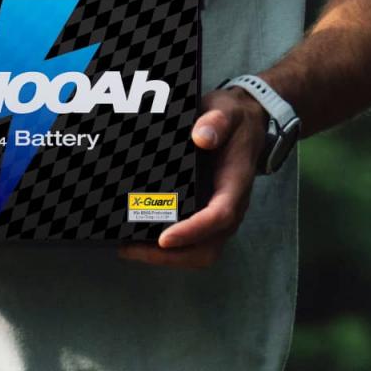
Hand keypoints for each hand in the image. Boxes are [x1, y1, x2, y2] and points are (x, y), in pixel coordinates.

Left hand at [118, 85, 267, 269]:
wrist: (242, 124)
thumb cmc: (233, 121)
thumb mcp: (227, 112)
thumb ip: (217, 122)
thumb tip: (201, 137)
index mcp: (235, 185)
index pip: (219, 216)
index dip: (192, 231)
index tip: (164, 238)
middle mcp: (229, 207)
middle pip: (207, 248)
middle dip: (171, 257)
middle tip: (131, 249)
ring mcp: (216, 214)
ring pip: (198, 252)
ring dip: (165, 258)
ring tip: (128, 248)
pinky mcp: (204, 214)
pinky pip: (189, 242)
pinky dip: (165, 248)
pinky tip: (137, 237)